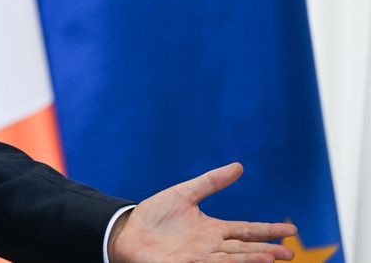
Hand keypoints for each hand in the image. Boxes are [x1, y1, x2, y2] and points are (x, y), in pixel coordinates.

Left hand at [108, 162, 296, 262]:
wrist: (128, 230)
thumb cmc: (155, 216)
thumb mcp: (184, 194)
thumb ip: (210, 182)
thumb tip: (239, 166)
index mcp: (213, 230)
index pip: (247, 230)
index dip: (268, 231)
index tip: (291, 231)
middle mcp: (211, 246)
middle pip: (245, 248)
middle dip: (267, 251)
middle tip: (290, 254)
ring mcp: (199, 257)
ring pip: (230, 259)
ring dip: (250, 259)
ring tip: (271, 258)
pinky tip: (236, 262)